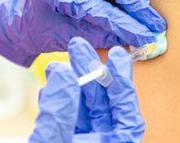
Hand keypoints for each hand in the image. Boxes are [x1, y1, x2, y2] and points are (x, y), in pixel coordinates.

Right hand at [30, 38, 145, 142]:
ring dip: (72, 84)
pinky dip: (60, 100)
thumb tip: (63, 71)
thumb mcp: (56, 142)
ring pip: (84, 108)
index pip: (128, 113)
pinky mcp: (67, 142)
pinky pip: (67, 118)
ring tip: (58, 63)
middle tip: (80, 46)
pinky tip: (51, 83)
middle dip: (91, 74)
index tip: (116, 56)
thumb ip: (61, 111)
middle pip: (104, 105)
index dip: (122, 82)